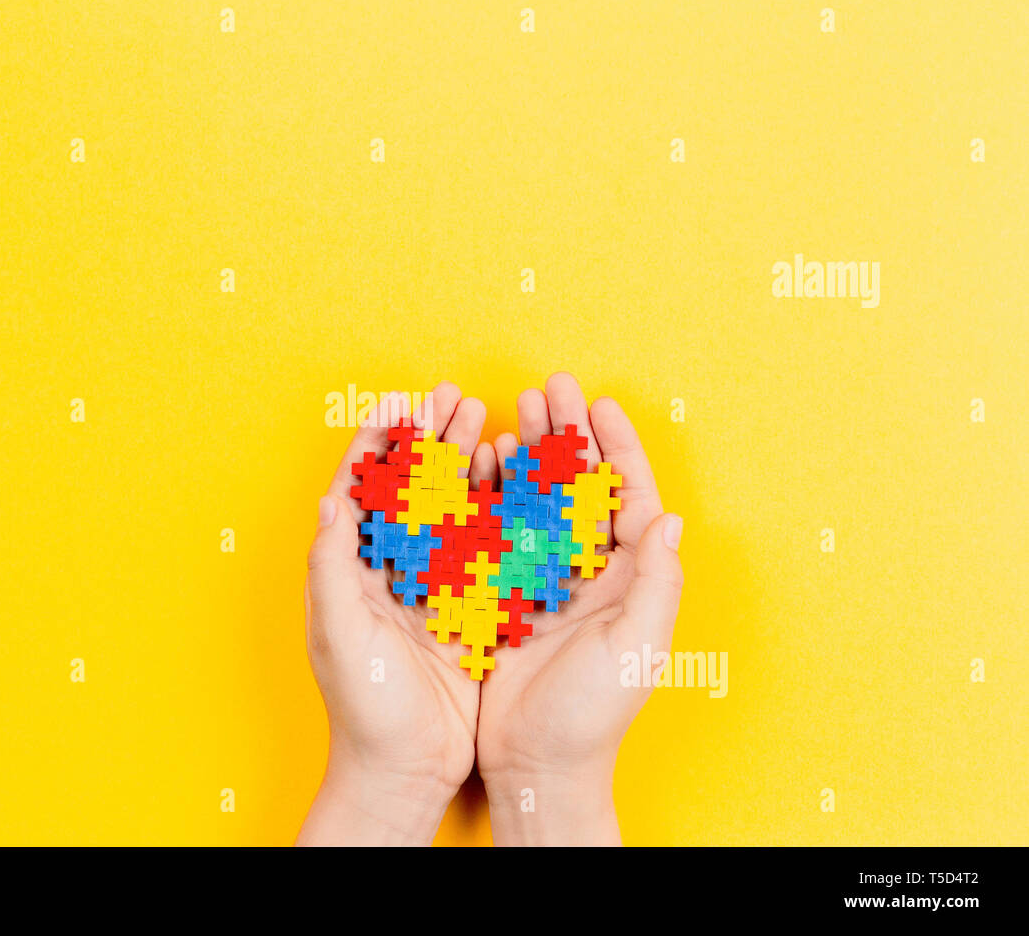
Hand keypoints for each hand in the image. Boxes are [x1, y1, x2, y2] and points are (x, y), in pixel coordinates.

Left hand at [297, 382, 495, 844]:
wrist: (405, 768)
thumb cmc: (362, 706)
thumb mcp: (339, 634)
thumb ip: (332, 567)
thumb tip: (329, 500)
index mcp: (347, 570)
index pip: (358, 490)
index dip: (375, 444)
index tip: (397, 402)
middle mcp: (385, 570)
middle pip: (408, 487)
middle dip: (427, 439)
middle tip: (452, 396)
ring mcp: (427, 584)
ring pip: (447, 506)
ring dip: (462, 462)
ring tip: (483, 418)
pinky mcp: (463, 605)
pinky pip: (479, 544)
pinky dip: (492, 507)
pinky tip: (508, 476)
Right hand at [475, 372, 683, 844]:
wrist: (537, 764)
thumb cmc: (594, 714)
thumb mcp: (637, 648)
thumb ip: (655, 582)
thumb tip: (669, 518)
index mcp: (629, 578)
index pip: (628, 496)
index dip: (616, 447)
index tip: (599, 403)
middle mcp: (590, 572)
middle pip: (580, 486)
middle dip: (567, 435)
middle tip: (549, 387)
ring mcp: (546, 580)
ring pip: (538, 500)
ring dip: (529, 454)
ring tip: (514, 410)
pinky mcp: (507, 595)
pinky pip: (500, 531)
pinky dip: (493, 494)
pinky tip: (483, 464)